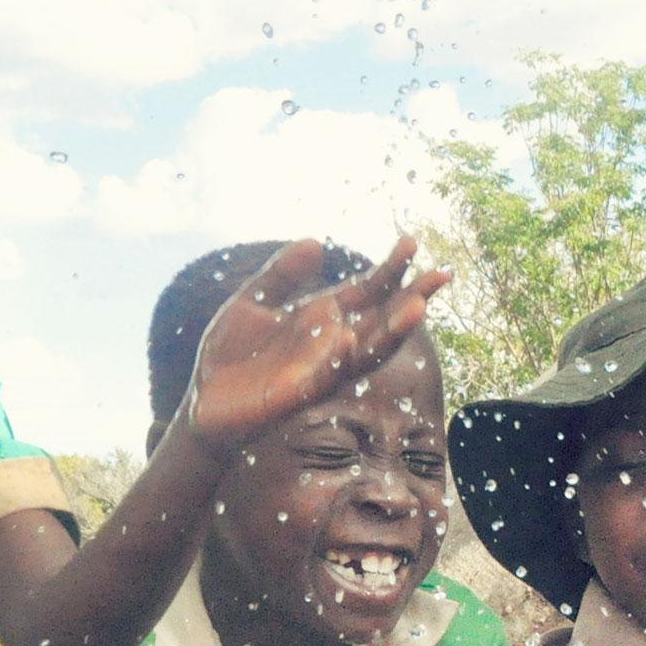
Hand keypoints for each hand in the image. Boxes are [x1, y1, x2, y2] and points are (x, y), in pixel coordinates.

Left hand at [182, 237, 448, 448]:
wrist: (204, 403)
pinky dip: (338, 358)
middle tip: (441, 275)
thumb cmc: (230, 357)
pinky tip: (349, 336)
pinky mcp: (298, 394)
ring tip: (417, 306)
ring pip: (367, 351)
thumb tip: (315, 242)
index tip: (410, 243)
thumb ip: (281, 274)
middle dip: (411, 298)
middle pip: (381, 319)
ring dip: (392, 331)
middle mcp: (330, 344)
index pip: (366, 291)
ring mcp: (319, 370)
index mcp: (321, 317)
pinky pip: (325, 375)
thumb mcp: (251, 301)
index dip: (389, 269)